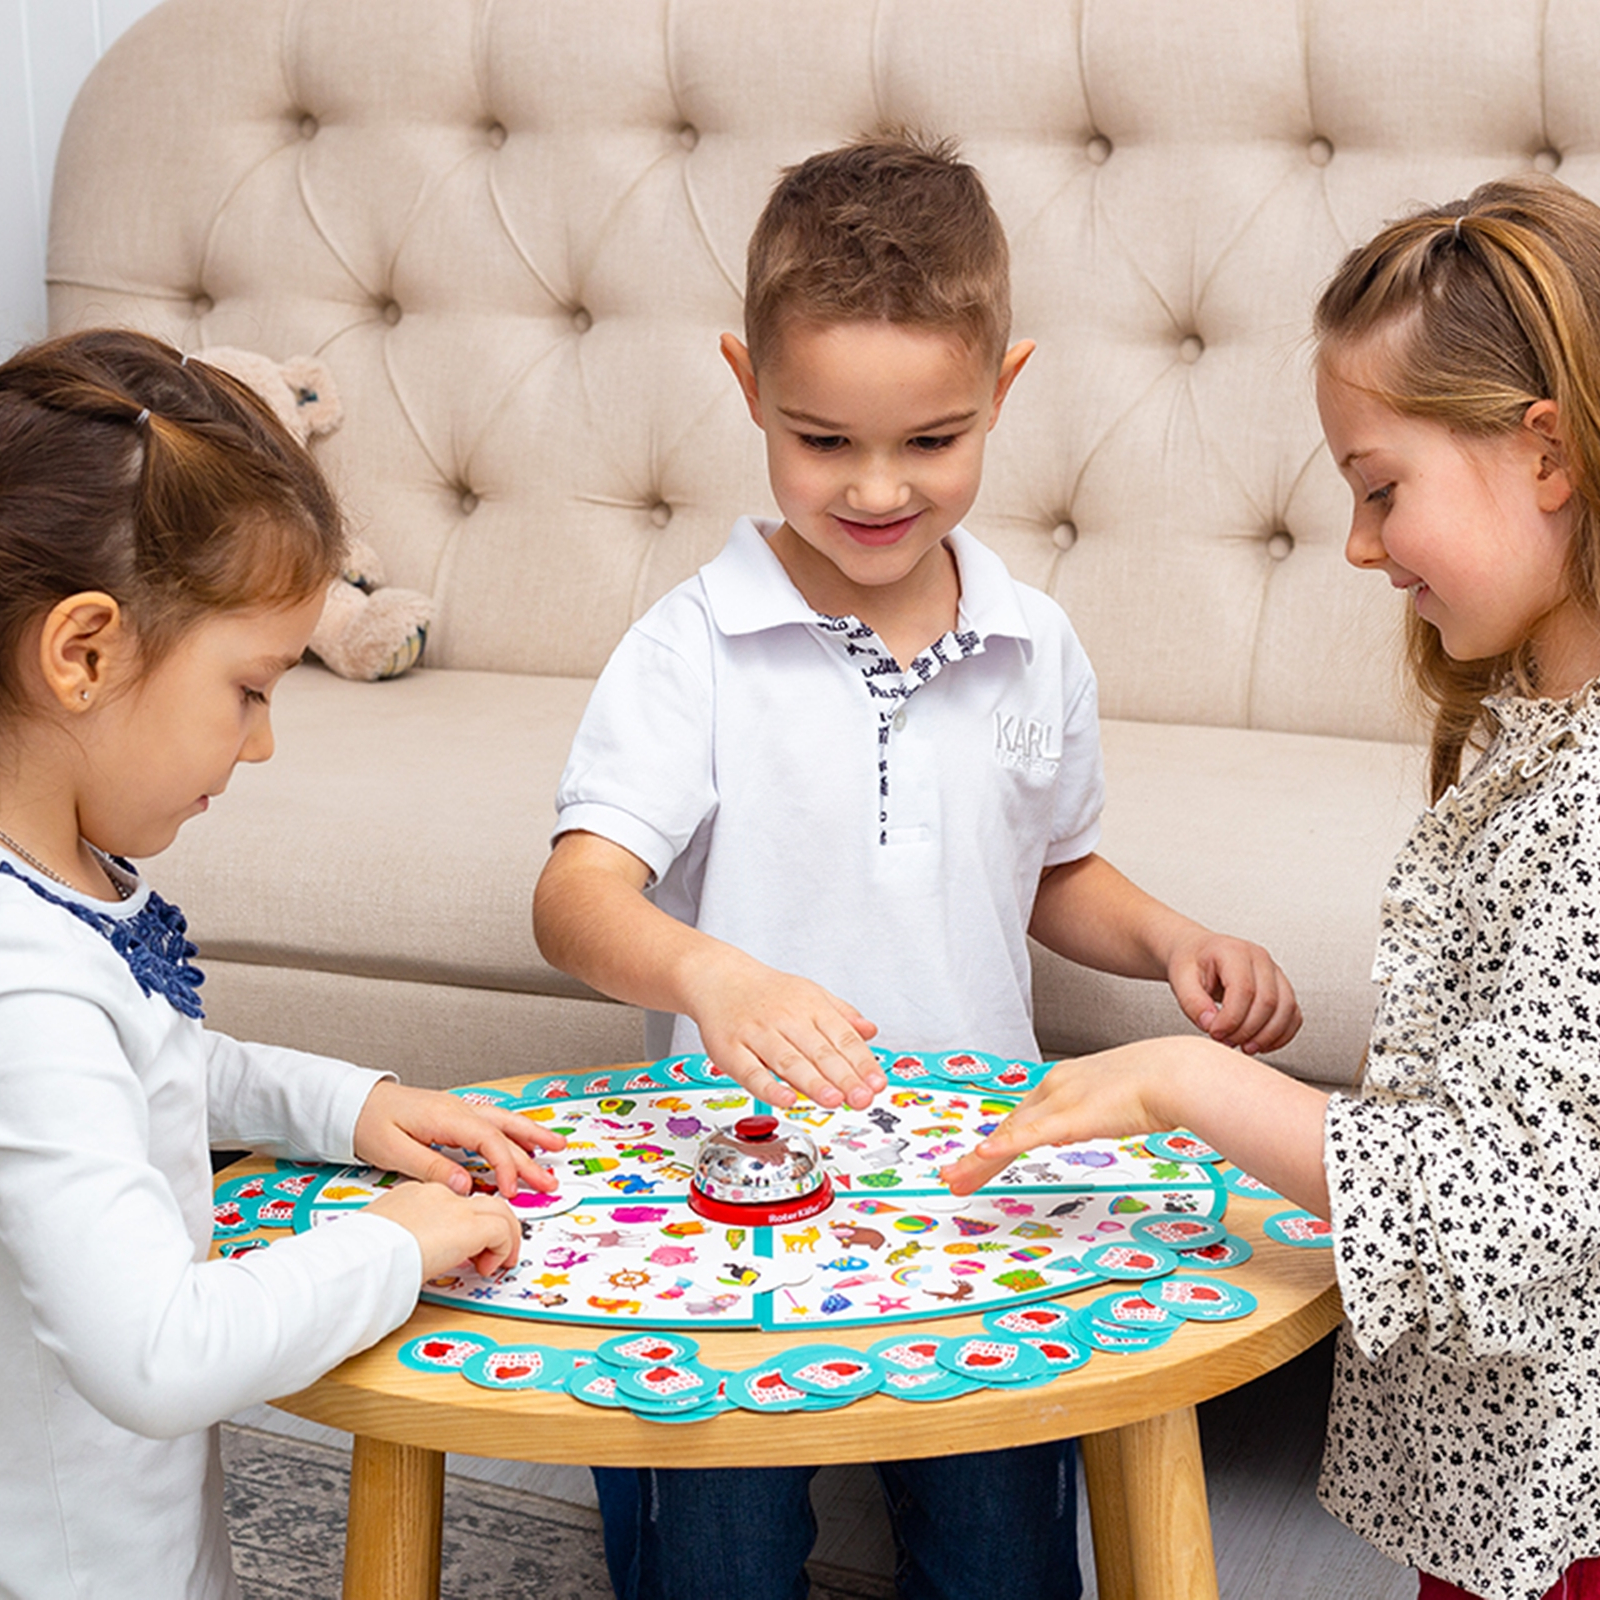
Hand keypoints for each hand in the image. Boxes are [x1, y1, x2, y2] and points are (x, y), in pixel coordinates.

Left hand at [353, 1080, 565, 1199]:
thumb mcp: (394, 1151)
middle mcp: (458, 1109)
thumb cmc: (368, 1123)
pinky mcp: (453, 1115)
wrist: (352, 1102)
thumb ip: (431, 1168)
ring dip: (531, 1136)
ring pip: (503, 1122)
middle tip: (551, 1179)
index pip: (488, 1141)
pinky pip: (492, 1122)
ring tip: (556, 1148)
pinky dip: (513, 1131)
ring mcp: (458, 1109)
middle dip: (531, 1155)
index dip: (505, 1167)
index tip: (511, 1192)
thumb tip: (464, 1187)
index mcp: (446, 1117)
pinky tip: (523, 1140)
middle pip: (504, 1130)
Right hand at [362, 1180, 521, 1279]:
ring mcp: (455, 1207)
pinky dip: (503, 1250)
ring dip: (503, 1239)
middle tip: (486, 1255)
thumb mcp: (379, 1240)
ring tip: (495, 1264)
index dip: (460, 1227)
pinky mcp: (470, 1225)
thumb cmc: (359, 1254)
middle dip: (491, 1228)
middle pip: (480, 1203)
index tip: (457, 1249)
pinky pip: (503, 1231)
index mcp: (412, 1196)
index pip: (450, 1203)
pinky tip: (488, 1268)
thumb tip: (407, 1259)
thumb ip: (399, 1241)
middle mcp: (437, 1195)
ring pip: (499, 1212)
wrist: (362, 1255)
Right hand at [682, 949, 884, 1109]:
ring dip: (813, 1082)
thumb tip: (870, 1031)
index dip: (862, 1062)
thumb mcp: (810, 994)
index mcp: (810, 1006)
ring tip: (834, 1100)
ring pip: (789, 1061)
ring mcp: (758, 1034)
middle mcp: (786, 1018)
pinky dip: (768, 1086)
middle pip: (820, 1052)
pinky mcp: (731, 1050)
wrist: (718, 978)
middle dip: (844, 1077)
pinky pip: (750, 1071)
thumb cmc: (766, 993)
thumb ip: (841, 1015)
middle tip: (862, 1098)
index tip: (877, 1083)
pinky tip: (786, 1098)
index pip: (843, 1037)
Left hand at [940, 1039, 1180, 1195]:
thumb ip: (1101, 1108)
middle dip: (978, 1158)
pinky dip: (1003, 1146)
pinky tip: (981, 1155)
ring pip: (1008, 1136)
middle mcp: (1054, 1087)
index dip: (997, 1140)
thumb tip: (1098, 1119)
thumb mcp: (1119, 1097)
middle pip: (1007, 1128)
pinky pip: (1030, 1135)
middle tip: (953, 1177)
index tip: (981, 1157)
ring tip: (955, 1181)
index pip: (1021, 1117)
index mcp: (1064, 1081)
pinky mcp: (1071, 1116)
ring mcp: (1060, 1101)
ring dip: (978, 1162)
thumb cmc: (1162, 1082)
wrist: (1177, 1072)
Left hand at [1165, 930, 1300, 1054]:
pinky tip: (1261, 1044)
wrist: (1197, 952)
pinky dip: (1281, 1035)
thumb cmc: (1191, 962)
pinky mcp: (1282, 988)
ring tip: (1244, 1047)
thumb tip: (1210, 1024)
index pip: (1243, 989)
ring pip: (1286, 1009)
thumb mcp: (1180, 979)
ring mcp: (1274, 972)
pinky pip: (1293, 1015)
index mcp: (1233, 951)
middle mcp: (1259, 959)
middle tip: (1227, 1041)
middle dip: (1248, 1030)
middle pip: (1268, 1002)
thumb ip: (1192, 1003)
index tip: (1215, 1033)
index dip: (1231, 1019)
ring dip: (1267, 1036)